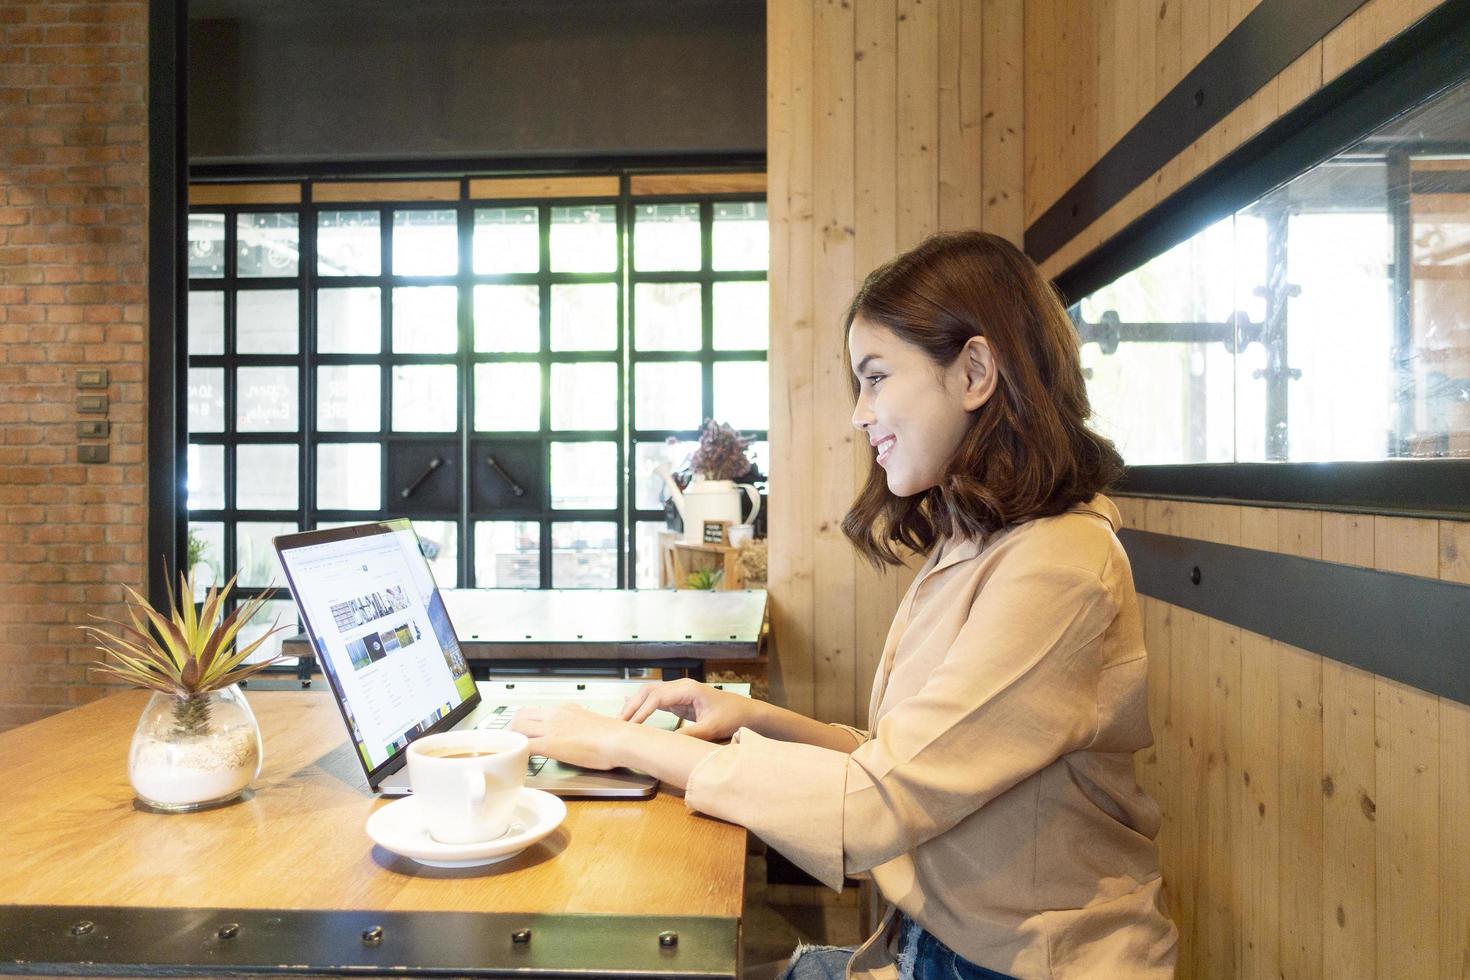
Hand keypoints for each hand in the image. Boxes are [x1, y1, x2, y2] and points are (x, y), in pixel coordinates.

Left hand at [509, 704, 628, 770]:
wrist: (620, 739)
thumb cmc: (613, 736)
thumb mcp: (590, 723)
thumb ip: (578, 726)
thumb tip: (578, 735)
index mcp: (565, 709)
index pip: (536, 711)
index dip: (526, 722)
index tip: (525, 732)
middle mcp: (555, 714)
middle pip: (521, 715)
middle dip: (513, 729)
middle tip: (513, 743)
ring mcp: (551, 728)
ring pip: (518, 728)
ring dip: (512, 740)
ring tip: (513, 752)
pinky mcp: (550, 744)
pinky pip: (523, 746)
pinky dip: (517, 753)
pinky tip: (520, 762)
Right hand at [619, 678, 756, 741]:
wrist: (745, 712)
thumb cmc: (732, 716)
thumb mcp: (712, 728)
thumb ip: (690, 734)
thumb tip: (668, 743)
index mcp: (688, 689)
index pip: (656, 697)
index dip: (641, 711)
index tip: (630, 725)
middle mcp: (681, 687)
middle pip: (648, 691)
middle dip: (632, 706)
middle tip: (618, 724)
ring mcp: (679, 693)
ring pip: (649, 694)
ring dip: (634, 706)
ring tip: (621, 722)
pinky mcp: (679, 701)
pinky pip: (655, 701)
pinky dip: (642, 707)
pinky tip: (630, 713)